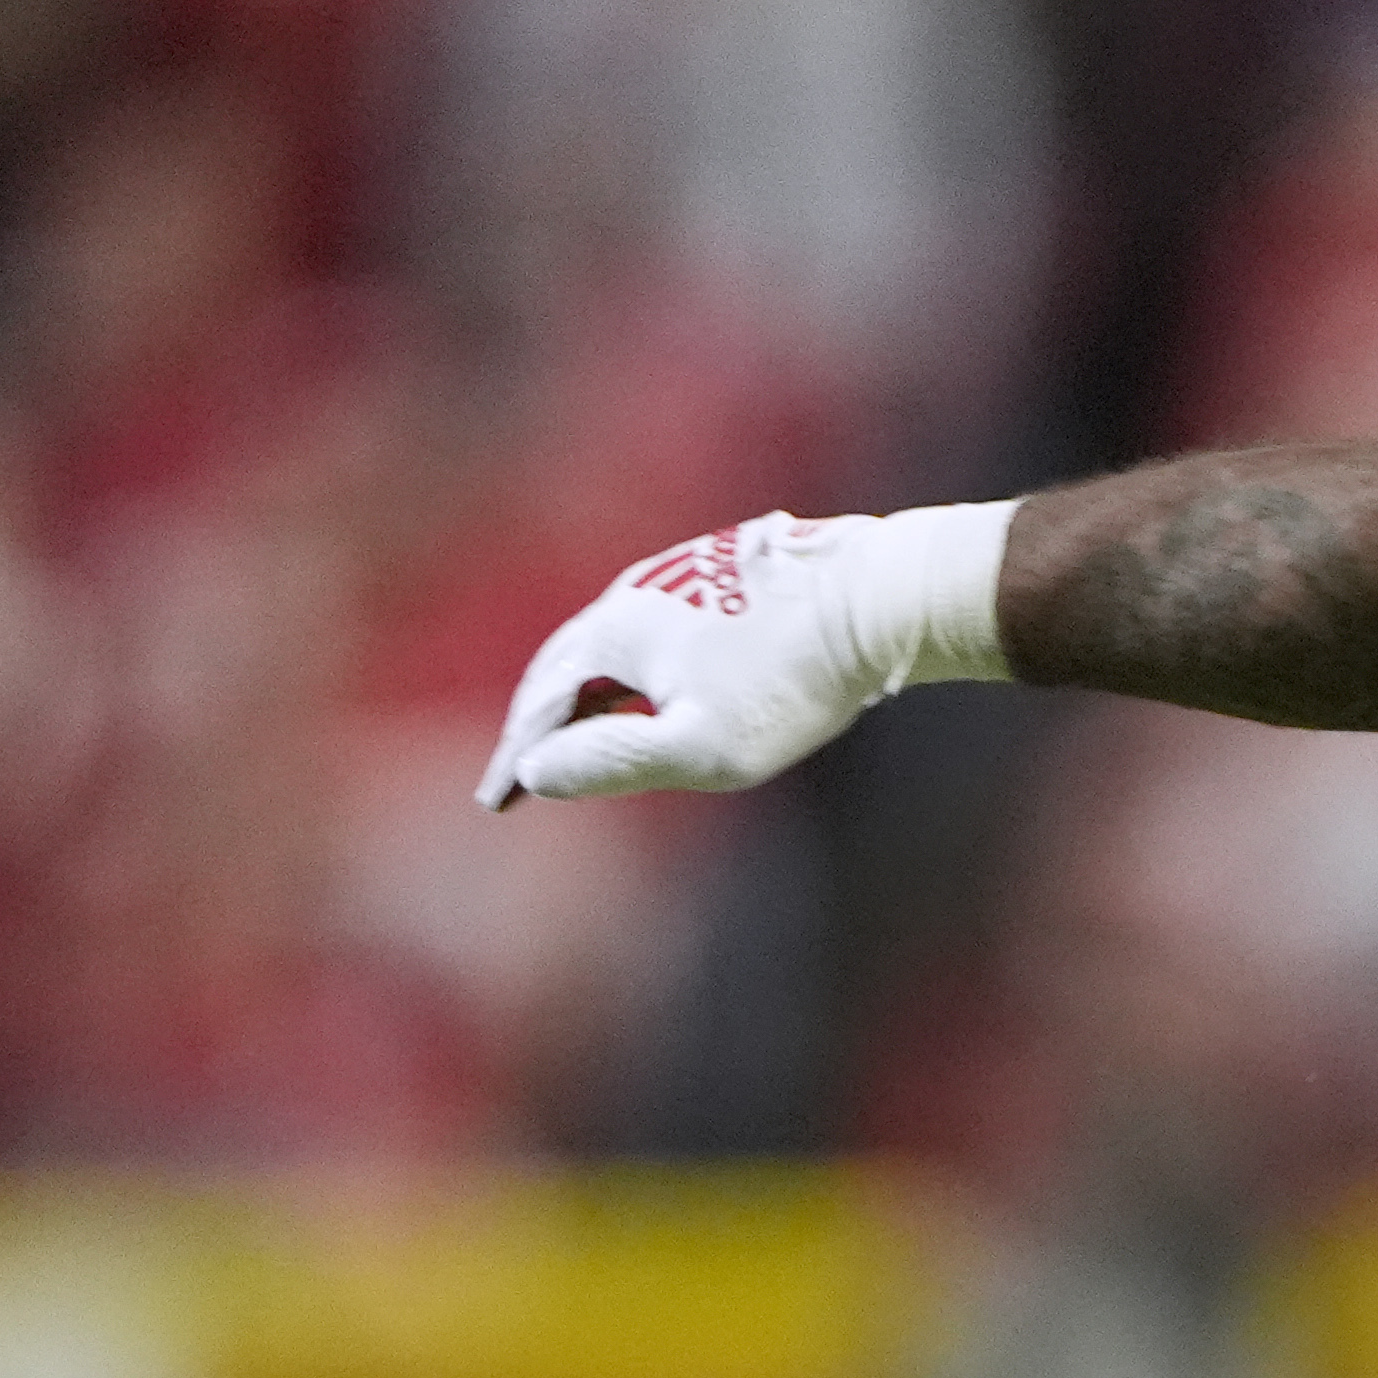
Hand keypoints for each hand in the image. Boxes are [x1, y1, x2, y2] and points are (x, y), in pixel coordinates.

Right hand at [475, 502, 1013, 807]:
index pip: (543, 704)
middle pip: (566, 665)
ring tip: (577, 740)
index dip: (517, 759)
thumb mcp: (701, 745)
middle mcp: (635, 592)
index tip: (495, 803)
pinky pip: (657, 630)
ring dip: (586, 694)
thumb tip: (536, 773)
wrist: (881, 598)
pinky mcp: (725, 574)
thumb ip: (613, 761)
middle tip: (519, 774)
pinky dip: (634, 670)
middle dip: (539, 723)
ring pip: (613, 644)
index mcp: (614, 630)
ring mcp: (681, 576)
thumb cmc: (794, 681)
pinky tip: (655, 692)